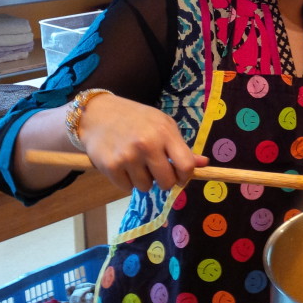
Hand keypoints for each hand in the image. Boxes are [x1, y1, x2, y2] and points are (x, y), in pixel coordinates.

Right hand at [77, 93, 203, 192]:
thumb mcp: (162, 124)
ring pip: (146, 187)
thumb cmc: (136, 119)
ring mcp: (128, 157)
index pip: (186, 166)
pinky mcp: (111, 167)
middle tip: (156, 170)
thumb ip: (181, 146)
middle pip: (167, 182)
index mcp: (164, 132)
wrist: (98, 114)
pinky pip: (127, 188)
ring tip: (136, 163)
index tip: (180, 175)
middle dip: (164, 181)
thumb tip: (204, 164)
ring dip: (143, 180)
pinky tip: (123, 165)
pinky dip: (126, 181)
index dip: (185, 176)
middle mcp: (147, 145)